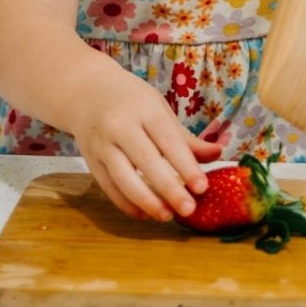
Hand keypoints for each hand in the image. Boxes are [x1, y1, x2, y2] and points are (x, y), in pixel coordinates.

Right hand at [68, 63, 222, 222]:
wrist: (86, 91)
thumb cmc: (131, 100)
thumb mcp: (159, 108)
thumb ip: (185, 137)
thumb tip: (219, 154)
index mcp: (144, 109)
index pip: (167, 140)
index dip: (186, 165)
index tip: (202, 187)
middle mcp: (120, 126)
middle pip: (146, 162)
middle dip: (169, 188)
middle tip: (189, 209)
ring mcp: (102, 144)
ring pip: (123, 178)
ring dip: (146, 201)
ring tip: (167, 216)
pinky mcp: (90, 160)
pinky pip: (109, 187)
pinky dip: (126, 203)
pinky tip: (145, 213)